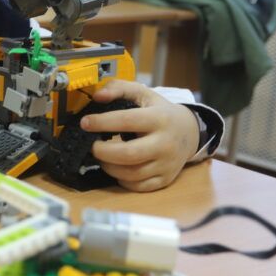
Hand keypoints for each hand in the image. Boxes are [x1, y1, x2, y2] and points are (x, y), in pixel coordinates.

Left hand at [79, 80, 199, 191]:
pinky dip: (121, 180)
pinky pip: (138, 187)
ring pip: (131, 174)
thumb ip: (119, 88)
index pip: (127, 121)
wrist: (190, 133)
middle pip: (128, 154)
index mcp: (159, 119)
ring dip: (109, 167)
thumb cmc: (160, 112)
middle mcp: (165, 143)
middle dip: (103, 152)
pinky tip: (116, 168)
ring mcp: (166, 164)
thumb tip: (97, 96)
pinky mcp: (165, 179)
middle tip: (91, 146)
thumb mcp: (144, 94)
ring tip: (102, 157)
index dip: (102, 122)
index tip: (85, 123)